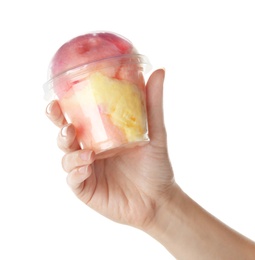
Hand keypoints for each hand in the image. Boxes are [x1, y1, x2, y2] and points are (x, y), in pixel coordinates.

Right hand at [46, 69, 175, 229]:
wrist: (159, 198)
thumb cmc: (156, 165)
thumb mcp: (156, 132)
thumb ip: (154, 103)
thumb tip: (160, 70)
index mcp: (101, 135)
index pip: (78, 117)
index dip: (65, 106)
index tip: (60, 94)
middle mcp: (90, 149)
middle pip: (65, 134)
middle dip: (58, 123)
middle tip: (57, 112)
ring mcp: (86, 169)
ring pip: (66, 155)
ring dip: (68, 147)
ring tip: (81, 144)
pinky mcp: (86, 188)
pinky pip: (73, 178)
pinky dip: (76, 170)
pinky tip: (86, 165)